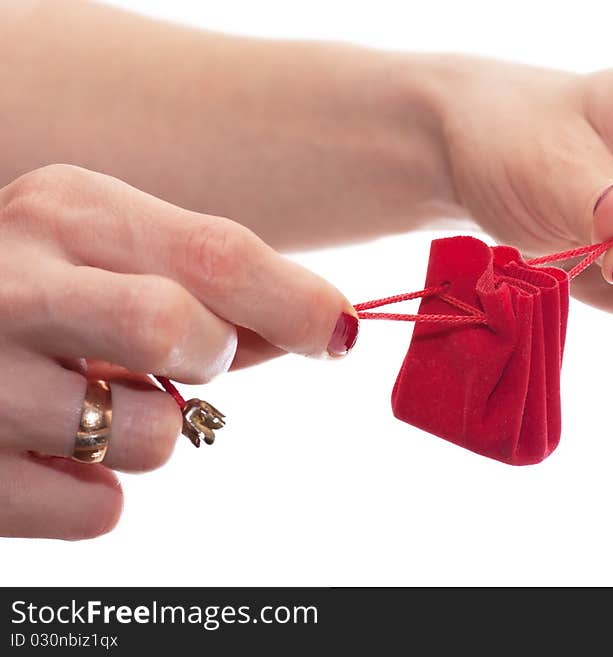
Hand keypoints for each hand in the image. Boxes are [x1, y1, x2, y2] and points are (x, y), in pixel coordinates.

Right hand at [0, 164, 356, 538]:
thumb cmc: (43, 288)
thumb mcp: (111, 249)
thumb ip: (210, 285)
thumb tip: (323, 328)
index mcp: (69, 213)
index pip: (217, 254)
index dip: (298, 303)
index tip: (340, 334)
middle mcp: (12, 286)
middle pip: (174, 327)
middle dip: (209, 356)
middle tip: (183, 357)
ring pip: (151, 436)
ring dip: (155, 430)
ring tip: (100, 401)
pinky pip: (99, 510)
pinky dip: (100, 489)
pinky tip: (59, 450)